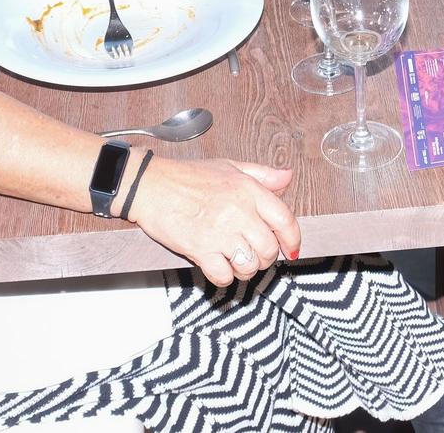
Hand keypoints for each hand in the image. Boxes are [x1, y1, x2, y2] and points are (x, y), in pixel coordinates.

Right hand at [125, 156, 300, 285]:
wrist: (150, 186)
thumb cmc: (187, 176)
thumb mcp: (229, 166)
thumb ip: (262, 174)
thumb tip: (287, 178)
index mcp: (248, 190)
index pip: (285, 220)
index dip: (292, 240)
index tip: (290, 249)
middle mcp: (238, 211)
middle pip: (269, 248)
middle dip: (266, 257)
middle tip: (255, 254)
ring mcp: (220, 232)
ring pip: (250, 265)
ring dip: (247, 269)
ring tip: (237, 261)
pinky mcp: (200, 250)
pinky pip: (224, 276)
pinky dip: (225, 276)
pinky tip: (219, 266)